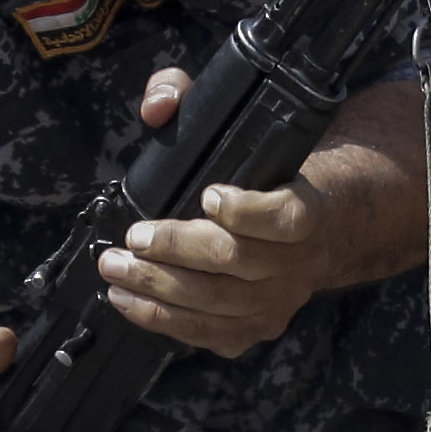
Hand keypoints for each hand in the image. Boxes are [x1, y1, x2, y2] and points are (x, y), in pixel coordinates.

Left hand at [93, 64, 368, 356]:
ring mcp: (280, 301)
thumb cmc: (264, 175)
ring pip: (217, 303)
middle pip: (235, 261)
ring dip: (158, 289)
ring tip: (115, 271)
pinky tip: (130, 302)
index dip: (247, 211)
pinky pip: (209, 334)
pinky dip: (165, 320)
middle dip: (175, 250)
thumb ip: (190, 97)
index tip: (209, 194)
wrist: (316, 230)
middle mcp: (300, 261)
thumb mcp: (238, 126)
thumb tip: (157, 107)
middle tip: (129, 241)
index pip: (287, 217)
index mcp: (308, 207)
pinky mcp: (258, 328)